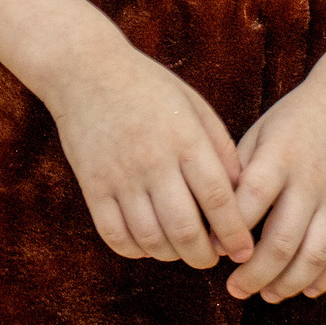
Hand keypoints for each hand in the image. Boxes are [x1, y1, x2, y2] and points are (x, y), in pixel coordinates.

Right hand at [43, 34, 251, 268]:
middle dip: (204, 256)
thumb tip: (241, 196)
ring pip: (151, 238)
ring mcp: (119, 174)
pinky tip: (145, 242)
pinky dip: (134, 249)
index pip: (219, 200)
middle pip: (186, 229)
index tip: (243, 250)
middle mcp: (153, 160)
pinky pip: (114, 234)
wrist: (82, 68)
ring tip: (179, 250)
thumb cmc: (146, 86)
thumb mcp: (193, 106)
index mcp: (185, 139)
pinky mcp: (91, 183)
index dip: (235, 234)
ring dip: (171, 255)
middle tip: (209, 256)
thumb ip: (220, 148)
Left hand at [223, 69, 325, 300]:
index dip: (229, 232)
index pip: (250, 202)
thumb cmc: (296, 118)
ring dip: (289, 282)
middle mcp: (311, 179)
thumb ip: (240, 170)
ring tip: (267, 295)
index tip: (211, 250)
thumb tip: (213, 214)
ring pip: (316, 254)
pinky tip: (307, 289)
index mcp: (279, 156)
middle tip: (235, 289)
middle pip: (282, 239)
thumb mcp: (260, 131)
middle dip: (256, 272)